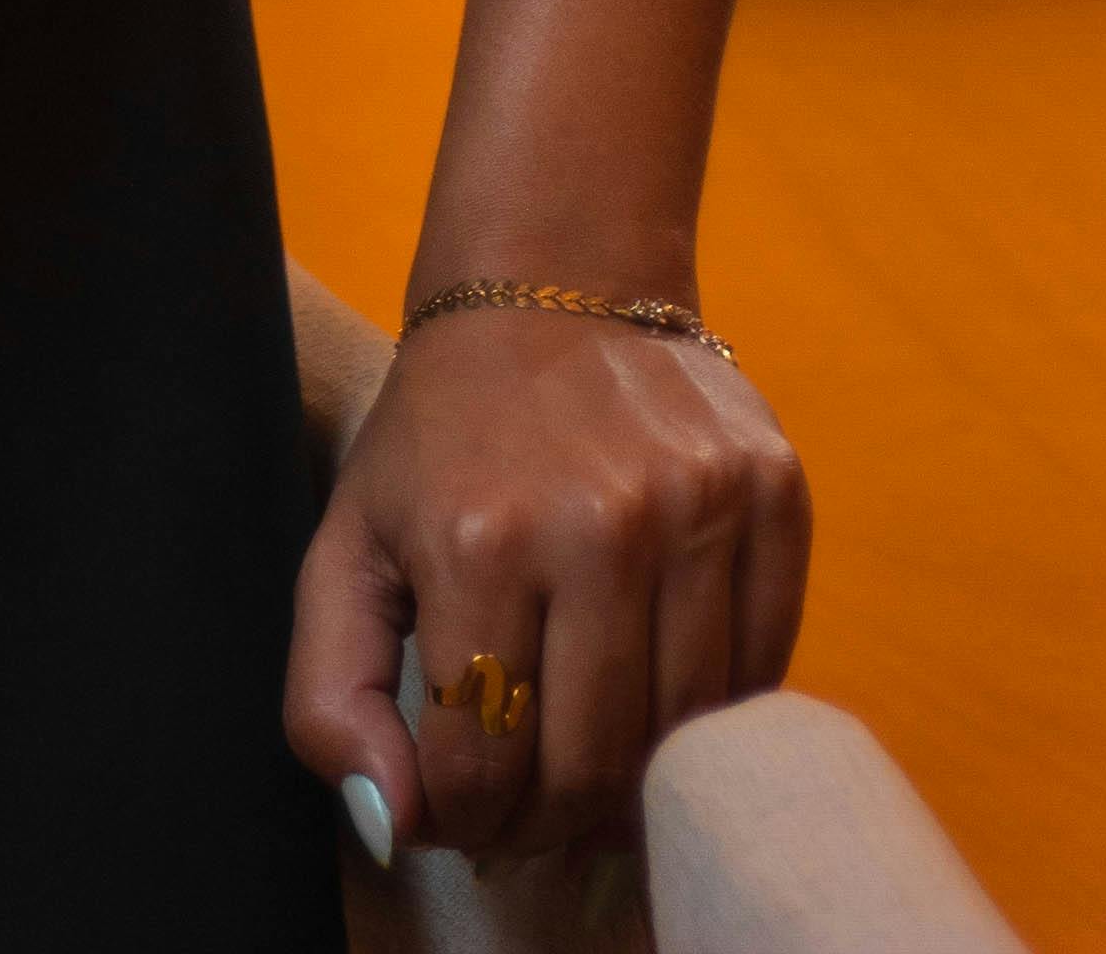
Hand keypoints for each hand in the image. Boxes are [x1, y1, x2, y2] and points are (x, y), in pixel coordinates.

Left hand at [286, 303, 809, 856]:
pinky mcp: (773, 493)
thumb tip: (393, 828)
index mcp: (476, 542)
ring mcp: (698, 509)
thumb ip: (331, 691)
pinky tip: (662, 684)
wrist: (552, 277)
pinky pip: (763, 672)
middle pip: (591, 770)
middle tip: (531, 805)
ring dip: (636, 775)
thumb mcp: (347, 542)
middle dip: (549, 819)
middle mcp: (598, 526)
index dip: (466, 821)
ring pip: (686, 737)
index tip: (463, 810)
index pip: (482, 770)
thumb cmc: (440, 434)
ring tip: (593, 751)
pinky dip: (715, 711)